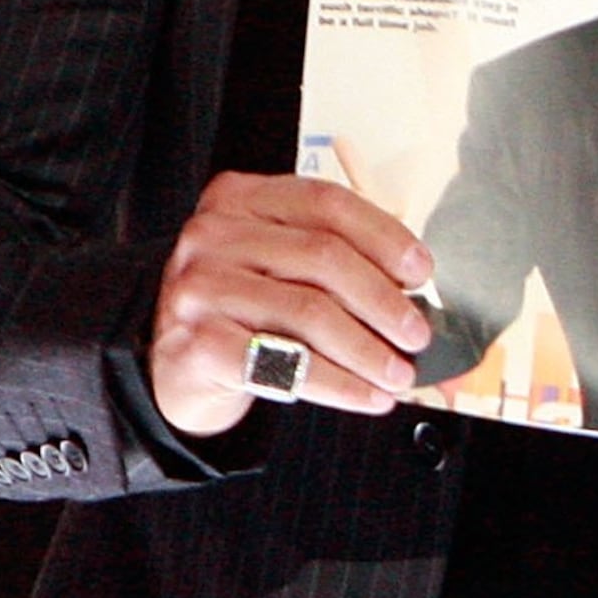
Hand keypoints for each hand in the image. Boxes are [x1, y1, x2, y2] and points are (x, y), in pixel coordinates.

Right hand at [147, 173, 433, 437]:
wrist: (175, 366)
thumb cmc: (241, 310)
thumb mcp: (277, 264)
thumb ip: (333, 259)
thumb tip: (414, 289)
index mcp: (240, 200)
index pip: (326, 203)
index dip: (384, 236)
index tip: (422, 272)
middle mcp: (213, 235)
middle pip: (324, 257)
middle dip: (384, 301)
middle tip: (417, 334)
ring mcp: (201, 287)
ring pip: (310, 312)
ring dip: (368, 350)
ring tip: (400, 374)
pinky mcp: (199, 342)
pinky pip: (287, 364)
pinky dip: (340, 384)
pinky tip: (369, 397)